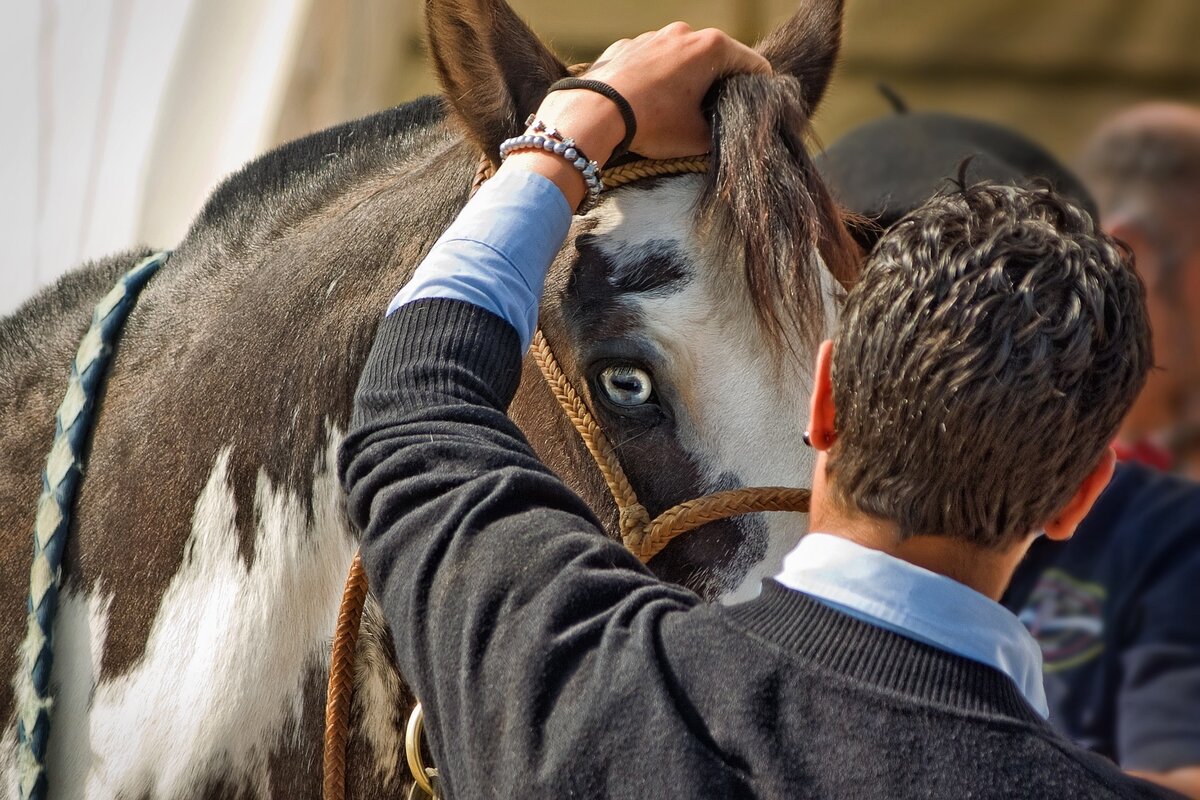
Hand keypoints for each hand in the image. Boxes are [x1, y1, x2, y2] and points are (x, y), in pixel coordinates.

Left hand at [503, 23, 770, 208]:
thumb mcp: (697, 137)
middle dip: (719, 84)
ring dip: (685, 79)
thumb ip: (722, 130)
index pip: (754, 66)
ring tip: (674, 111)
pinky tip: (645, 103)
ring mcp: (653, 36)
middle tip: (712, 115)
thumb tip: (726, 130)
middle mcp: (685, 33)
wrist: (595, 113)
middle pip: (717, 58)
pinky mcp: (627, 46)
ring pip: (682, 58)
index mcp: (712, 48)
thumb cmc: (652, 124)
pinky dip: (655, 78)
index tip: (754, 111)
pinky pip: (651, 62)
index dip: (759, 91)